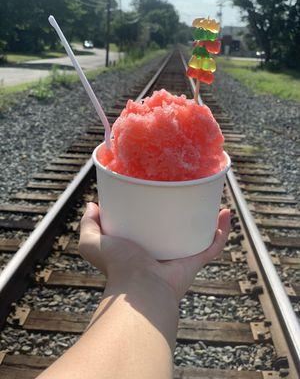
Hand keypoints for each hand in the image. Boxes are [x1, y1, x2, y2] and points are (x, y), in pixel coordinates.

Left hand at [79, 203, 230, 301]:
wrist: (138, 287)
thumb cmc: (116, 266)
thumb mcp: (92, 242)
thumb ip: (87, 225)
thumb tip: (93, 205)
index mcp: (142, 245)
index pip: (150, 225)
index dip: (155, 210)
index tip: (160, 191)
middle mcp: (162, 250)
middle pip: (177, 228)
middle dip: (185, 212)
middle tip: (189, 193)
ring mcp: (180, 256)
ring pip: (199, 234)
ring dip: (208, 219)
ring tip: (211, 199)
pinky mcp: (194, 261)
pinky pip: (213, 245)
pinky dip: (222, 231)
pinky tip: (225, 213)